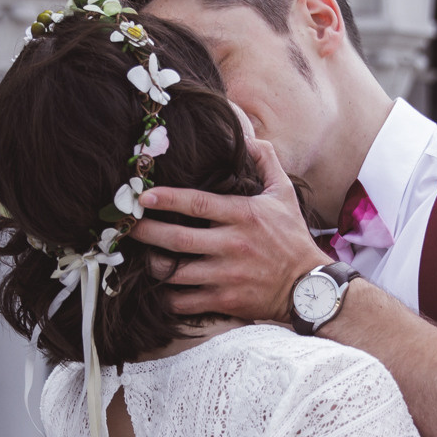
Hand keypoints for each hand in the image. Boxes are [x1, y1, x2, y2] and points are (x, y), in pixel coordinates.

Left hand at [129, 136, 324, 321]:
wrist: (308, 287)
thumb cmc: (292, 237)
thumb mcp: (284, 194)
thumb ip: (266, 161)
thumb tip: (247, 136)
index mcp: (243, 216)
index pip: (198, 204)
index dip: (167, 199)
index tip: (143, 196)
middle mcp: (232, 245)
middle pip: (178, 240)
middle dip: (147, 233)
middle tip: (127, 227)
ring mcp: (227, 275)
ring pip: (175, 273)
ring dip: (153, 266)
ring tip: (142, 257)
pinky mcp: (225, 301)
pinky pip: (184, 301)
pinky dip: (167, 296)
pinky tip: (161, 287)